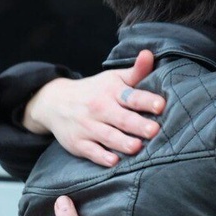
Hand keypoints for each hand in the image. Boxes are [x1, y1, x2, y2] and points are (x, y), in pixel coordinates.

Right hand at [22, 50, 166, 166]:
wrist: (54, 102)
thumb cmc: (95, 91)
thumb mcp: (113, 78)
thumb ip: (136, 71)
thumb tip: (150, 54)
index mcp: (112, 92)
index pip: (132, 96)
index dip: (147, 100)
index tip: (161, 105)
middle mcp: (100, 108)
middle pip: (122, 118)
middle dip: (138, 124)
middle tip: (154, 130)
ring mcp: (88, 126)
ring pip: (107, 136)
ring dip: (122, 142)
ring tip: (137, 147)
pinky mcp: (78, 143)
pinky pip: (91, 151)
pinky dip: (101, 156)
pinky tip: (113, 161)